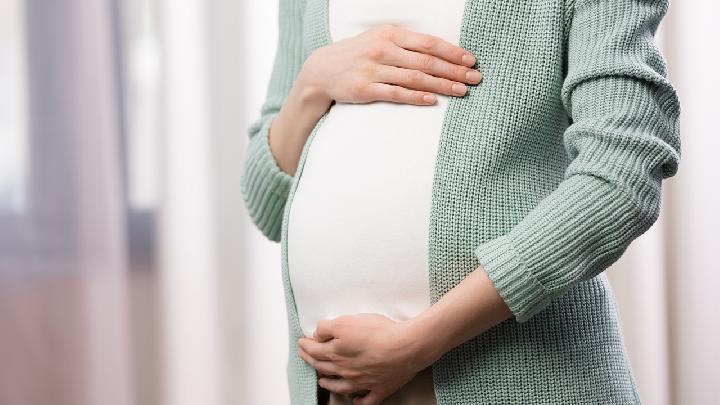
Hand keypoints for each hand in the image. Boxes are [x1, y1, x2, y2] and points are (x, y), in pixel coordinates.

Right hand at [297, 24, 482, 106]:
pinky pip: (396, 94)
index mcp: (390, 34)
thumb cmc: (358, 55)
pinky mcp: (366, 90)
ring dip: (441, 85)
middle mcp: (383, 49)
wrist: (321, 70)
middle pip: (426, 61)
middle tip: (475, 78)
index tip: (471, 60)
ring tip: (461, 91)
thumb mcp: (379, 39)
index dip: (452, 51)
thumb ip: (405, 43)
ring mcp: (373, 70)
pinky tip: (432, 100)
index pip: (428, 42)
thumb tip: (439, 52)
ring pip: (415, 77)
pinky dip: (416, 97)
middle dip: (454, 70)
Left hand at [297, 313, 426, 404]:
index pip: (315, 350)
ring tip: (322, 380)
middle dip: (312, 361)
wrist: (406, 347)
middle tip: (306, 356)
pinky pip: (366, 400)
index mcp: (336, 353)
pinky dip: (358, 401)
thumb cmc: (378, 332)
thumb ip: (327, 328)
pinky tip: (355, 400)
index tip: (301, 342)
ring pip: (340, 386)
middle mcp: (346, 371)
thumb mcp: (346, 321)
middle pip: (324, 367)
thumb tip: (316, 335)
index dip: (305, 345)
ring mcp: (362, 383)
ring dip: (328, 383)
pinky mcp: (380, 388)